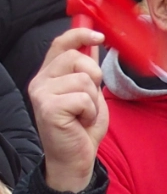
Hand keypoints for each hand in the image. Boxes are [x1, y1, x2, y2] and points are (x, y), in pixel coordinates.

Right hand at [28, 28, 107, 192]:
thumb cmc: (82, 128)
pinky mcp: (48, 107)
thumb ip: (88, 72)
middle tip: (90, 101)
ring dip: (93, 100)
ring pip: (83, 79)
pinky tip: (81, 122)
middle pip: (77, 58)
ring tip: (85, 114)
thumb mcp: (90, 94)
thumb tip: (94, 44)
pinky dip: (91, 111)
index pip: (60, 44)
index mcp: (49, 75)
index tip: (99, 36)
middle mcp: (40, 81)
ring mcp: (41, 94)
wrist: (75, 159)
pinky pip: (84, 97)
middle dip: (94, 78)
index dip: (80, 34)